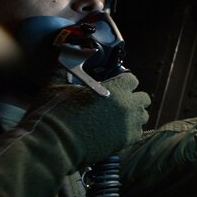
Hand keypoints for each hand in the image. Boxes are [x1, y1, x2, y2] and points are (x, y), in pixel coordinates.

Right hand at [33, 72, 150, 166]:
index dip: (123, 81)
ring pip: (142, 116)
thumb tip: (70, 52)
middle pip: (143, 98)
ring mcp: (128, 125)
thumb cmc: (55, 113)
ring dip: (133, 114)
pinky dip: (130, 131)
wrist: (53, 144)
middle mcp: (127, 106)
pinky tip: (116, 130)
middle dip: (132, 97)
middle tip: (117, 101)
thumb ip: (68, 67)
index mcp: (115, 89)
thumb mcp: (57, 84)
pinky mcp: (125, 142)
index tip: (114, 84)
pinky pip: (137, 133)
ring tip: (117, 116)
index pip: (132, 79)